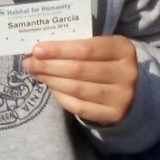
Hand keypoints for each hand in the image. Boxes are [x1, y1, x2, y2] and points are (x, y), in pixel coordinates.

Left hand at [22, 35, 138, 123]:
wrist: (129, 89)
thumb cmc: (105, 61)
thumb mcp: (99, 47)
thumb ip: (76, 45)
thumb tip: (40, 50)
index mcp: (123, 48)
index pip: (86, 48)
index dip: (59, 50)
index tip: (36, 49)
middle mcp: (127, 72)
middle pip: (79, 69)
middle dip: (49, 66)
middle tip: (29, 63)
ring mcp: (123, 96)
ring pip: (78, 89)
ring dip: (52, 81)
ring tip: (36, 74)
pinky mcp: (114, 114)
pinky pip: (80, 107)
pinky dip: (61, 97)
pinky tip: (51, 88)